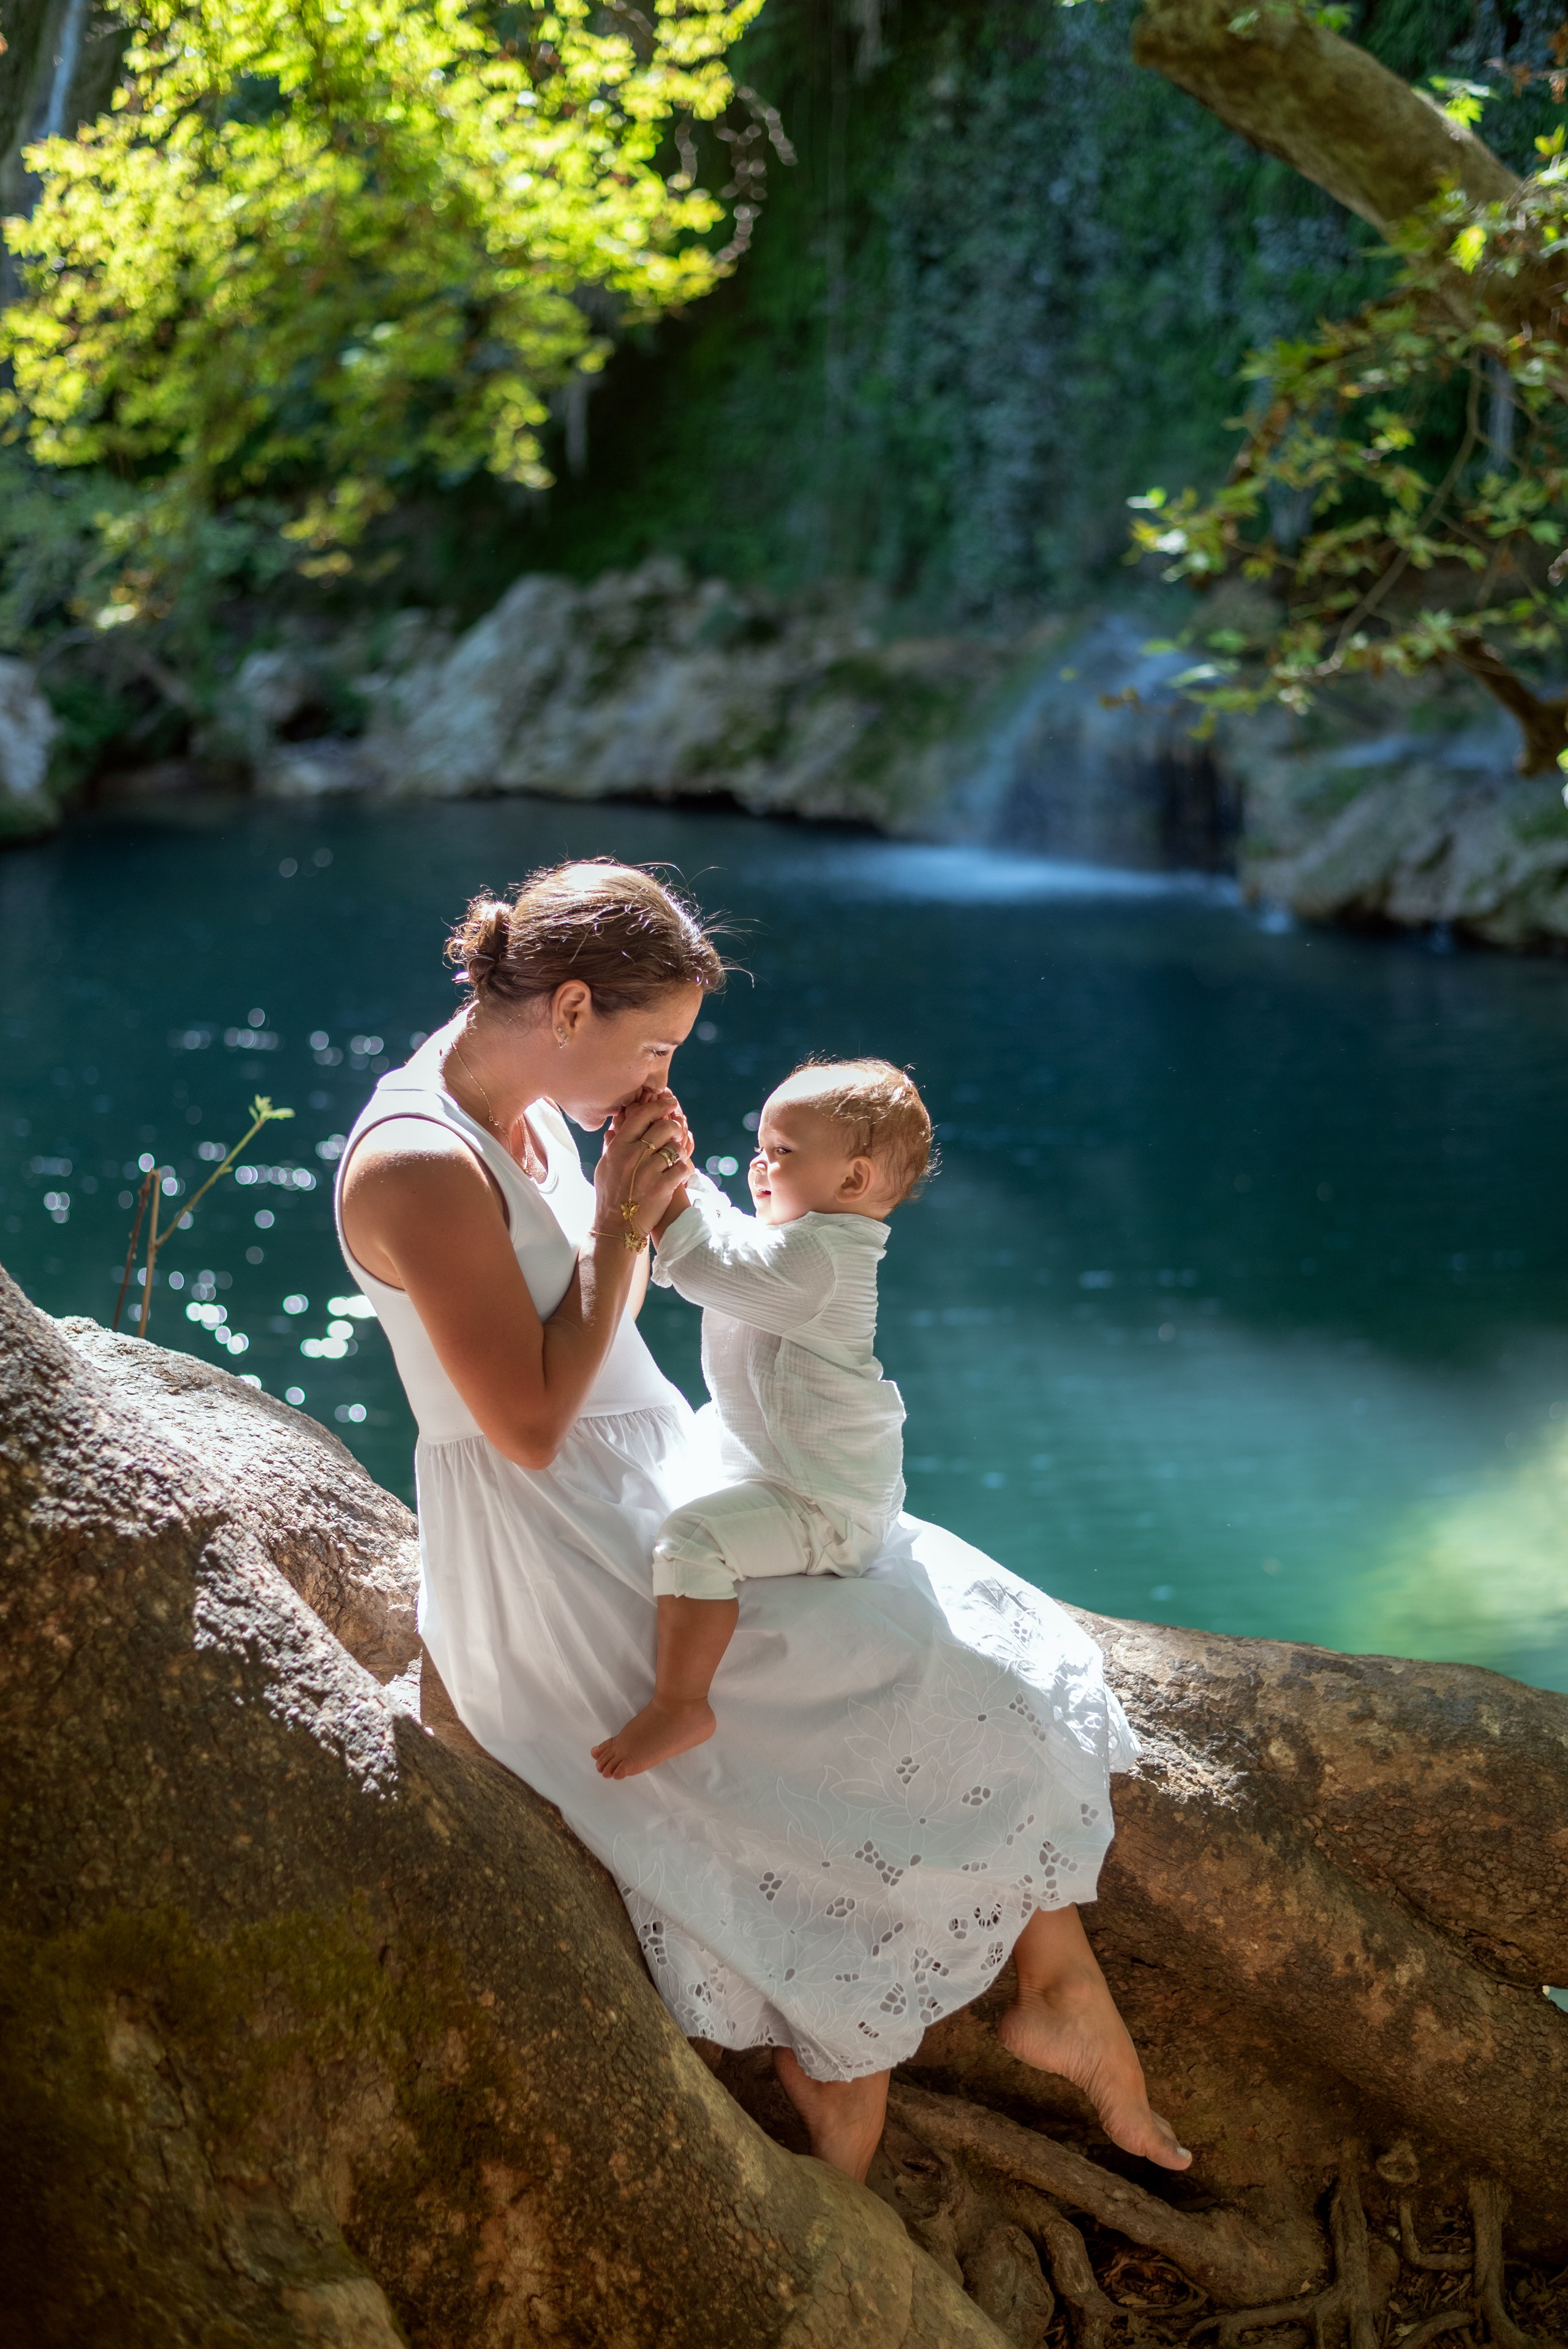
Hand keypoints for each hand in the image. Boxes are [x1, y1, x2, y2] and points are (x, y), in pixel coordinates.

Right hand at [595, 1091, 691, 1240]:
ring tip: (675, 1157)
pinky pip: (683, 1167)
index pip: (640, 1117)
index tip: (670, 1102)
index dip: (658, 1106)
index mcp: (618, 1148)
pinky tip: (680, 1172)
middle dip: (674, 1127)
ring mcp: (648, 1171)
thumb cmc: (609, 1196)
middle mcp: (633, 1156)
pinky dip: (685, 1168)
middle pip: (663, 1128)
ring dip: (679, 1150)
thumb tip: (614, 1128)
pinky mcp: (662, 1186)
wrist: (616, 1227)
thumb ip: (610, 1145)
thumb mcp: (604, 1167)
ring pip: (675, 1147)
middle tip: (677, 1130)